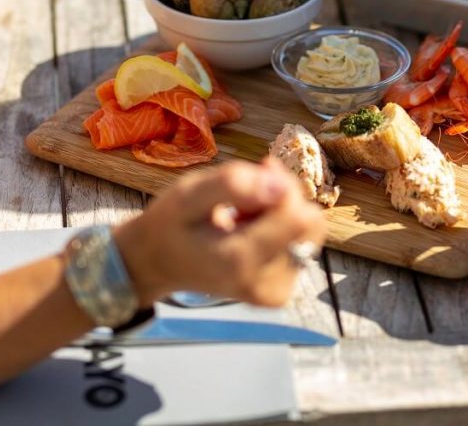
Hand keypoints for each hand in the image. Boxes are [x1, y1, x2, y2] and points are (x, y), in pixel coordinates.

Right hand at [114, 158, 326, 306]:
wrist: (157, 264)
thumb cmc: (171, 225)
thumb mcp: (187, 193)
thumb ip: (232, 184)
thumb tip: (279, 185)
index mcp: (240, 262)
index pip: (299, 217)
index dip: (283, 186)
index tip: (255, 175)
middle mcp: (265, 285)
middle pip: (309, 224)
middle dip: (284, 199)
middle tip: (246, 194)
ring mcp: (275, 293)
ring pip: (309, 232)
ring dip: (281, 214)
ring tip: (244, 215)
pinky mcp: (281, 292)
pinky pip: (302, 245)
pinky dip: (281, 230)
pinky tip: (251, 229)